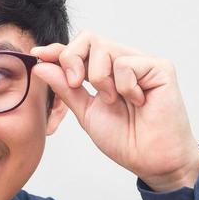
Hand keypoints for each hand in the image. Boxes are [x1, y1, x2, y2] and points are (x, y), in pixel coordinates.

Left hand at [31, 32, 198, 190]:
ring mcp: (142, 63)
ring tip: (113, 101)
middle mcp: (124, 62)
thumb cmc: (124, 139)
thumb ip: (66, 88)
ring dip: (100, 79)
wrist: (150, 160)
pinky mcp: (160, 67)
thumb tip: (41, 64)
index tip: (38, 54)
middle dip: (73, 59)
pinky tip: (137, 102)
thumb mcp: (86, 112)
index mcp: (106, 72)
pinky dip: (124, 86)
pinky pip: (126, 63)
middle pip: (88, 39)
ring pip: (104, 48)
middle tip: (76, 84)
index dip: (58, 50)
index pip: (80, 49)